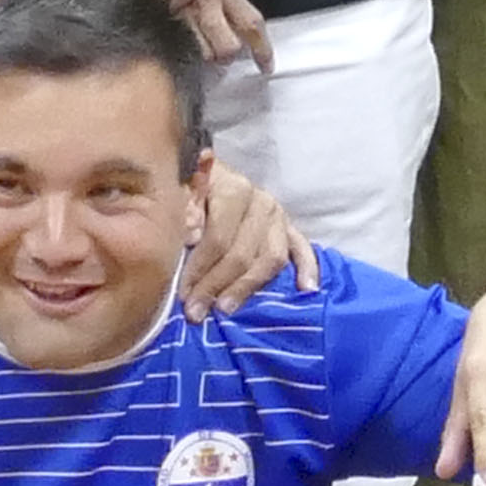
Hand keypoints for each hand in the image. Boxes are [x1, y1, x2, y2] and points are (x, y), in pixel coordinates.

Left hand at [178, 159, 318, 313]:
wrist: (205, 174)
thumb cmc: (189, 187)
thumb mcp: (179, 191)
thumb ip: (184, 210)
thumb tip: (192, 236)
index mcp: (234, 189)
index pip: (219, 237)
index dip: (200, 269)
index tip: (182, 294)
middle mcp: (261, 202)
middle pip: (243, 252)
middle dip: (216, 285)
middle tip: (195, 312)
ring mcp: (278, 217)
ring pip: (271, 259)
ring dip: (247, 287)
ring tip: (225, 308)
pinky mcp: (289, 229)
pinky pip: (302, 250)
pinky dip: (307, 268)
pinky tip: (306, 289)